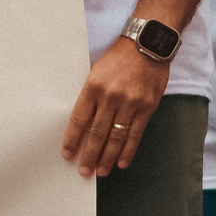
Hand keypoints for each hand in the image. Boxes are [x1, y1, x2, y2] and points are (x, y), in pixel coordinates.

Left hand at [62, 37, 170, 178]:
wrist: (147, 44)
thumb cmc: (119, 56)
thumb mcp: (97, 69)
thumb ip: (91, 94)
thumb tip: (83, 122)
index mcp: (94, 85)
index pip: (79, 119)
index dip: (72, 139)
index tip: (67, 154)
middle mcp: (111, 96)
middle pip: (97, 133)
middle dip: (89, 155)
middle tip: (84, 171)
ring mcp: (130, 103)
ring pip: (116, 137)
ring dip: (107, 157)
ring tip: (101, 171)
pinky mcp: (146, 107)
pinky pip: (135, 134)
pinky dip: (128, 150)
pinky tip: (121, 162)